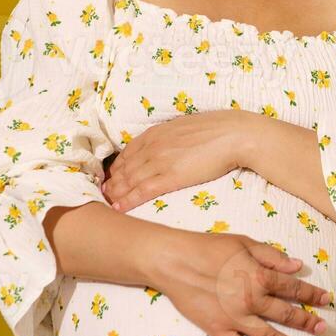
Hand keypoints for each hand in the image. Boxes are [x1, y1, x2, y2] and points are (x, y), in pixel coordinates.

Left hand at [102, 110, 258, 211]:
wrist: (234, 135)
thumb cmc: (217, 130)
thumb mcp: (186, 126)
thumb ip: (171, 136)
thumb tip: (170, 144)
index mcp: (156, 133)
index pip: (127, 153)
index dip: (117, 167)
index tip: (111, 178)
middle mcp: (152, 146)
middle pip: (124, 168)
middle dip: (111, 182)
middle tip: (102, 194)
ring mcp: (159, 161)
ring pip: (128, 180)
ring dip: (115, 193)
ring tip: (106, 204)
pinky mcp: (170, 177)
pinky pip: (142, 191)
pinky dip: (128, 200)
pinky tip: (119, 208)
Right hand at [148, 230, 333, 335]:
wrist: (173, 261)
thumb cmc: (207, 247)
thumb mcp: (243, 242)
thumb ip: (272, 256)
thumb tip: (298, 266)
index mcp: (259, 275)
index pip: (293, 287)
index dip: (312, 294)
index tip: (328, 300)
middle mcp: (251, 300)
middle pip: (286, 314)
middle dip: (308, 322)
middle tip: (324, 329)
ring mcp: (235, 319)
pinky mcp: (218, 330)